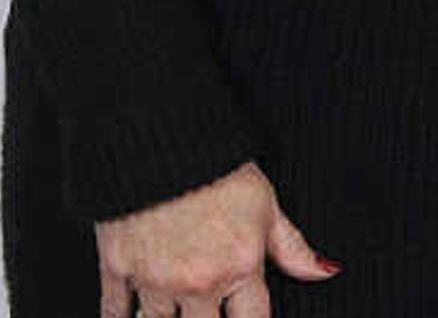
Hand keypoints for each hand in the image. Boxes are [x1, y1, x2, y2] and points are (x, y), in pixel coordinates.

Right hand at [93, 161, 336, 317]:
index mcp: (238, 266)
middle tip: (205, 311)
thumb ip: (292, 247)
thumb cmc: (216, 166)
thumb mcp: (266, 203)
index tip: (241, 316)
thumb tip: (323, 272)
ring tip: (173, 313)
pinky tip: (129, 316)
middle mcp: (197, 281)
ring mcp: (153, 279)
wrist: (159, 137)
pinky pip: (114, 313)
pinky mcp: (116, 268)